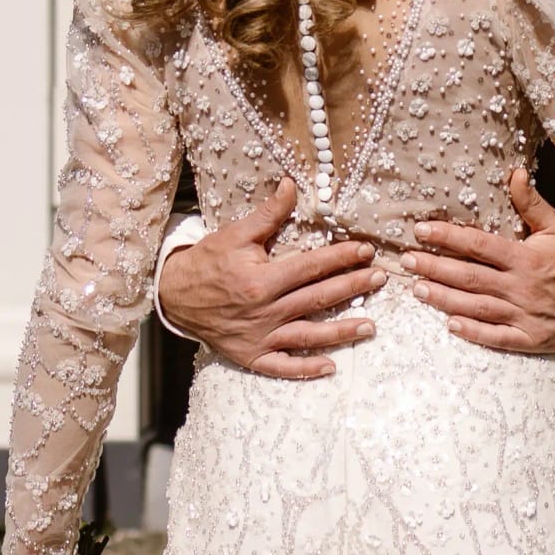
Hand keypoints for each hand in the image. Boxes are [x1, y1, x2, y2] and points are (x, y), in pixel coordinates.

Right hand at [156, 179, 376, 379]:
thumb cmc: (208, 262)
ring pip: (309, 335)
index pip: (311, 267)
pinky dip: (305, 369)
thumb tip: (291, 185)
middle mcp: (264, 311)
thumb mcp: (235, 233)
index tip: (365, 250)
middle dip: (352, 287)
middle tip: (380, 279)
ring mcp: (259, 337)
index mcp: (261, 280)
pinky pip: (283, 366)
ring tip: (371, 326)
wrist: (174, 296)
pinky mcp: (252, 355)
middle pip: (317, 298)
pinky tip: (330, 367)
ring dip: (342, 331)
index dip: (341, 257)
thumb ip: (268, 214)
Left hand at [408, 170, 554, 358]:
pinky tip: (450, 325)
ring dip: (444, 299)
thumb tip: (514, 173)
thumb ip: (532, 203)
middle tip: (405, 260)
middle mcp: (521, 287)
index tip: (421, 231)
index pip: (479, 245)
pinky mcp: (530, 338)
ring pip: (476, 307)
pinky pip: (496, 338)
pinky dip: (473, 333)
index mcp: (526, 258)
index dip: (447, 236)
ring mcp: (524, 316)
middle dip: (434, 267)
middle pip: (469, 277)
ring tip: (417, 289)